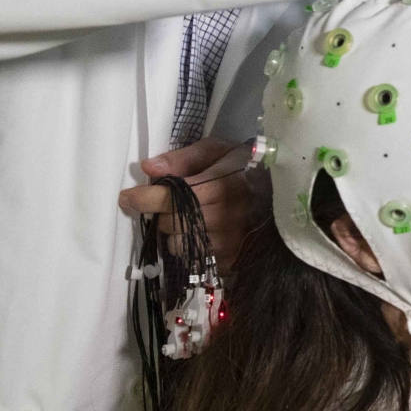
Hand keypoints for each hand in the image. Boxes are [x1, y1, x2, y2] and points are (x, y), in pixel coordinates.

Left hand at [117, 137, 268, 268]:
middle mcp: (227, 216)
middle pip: (172, 223)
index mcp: (223, 185)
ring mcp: (230, 241)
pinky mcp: (230, 259)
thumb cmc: (245, 167)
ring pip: (178, 245)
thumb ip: (183, 158)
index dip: (145, 198)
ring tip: (188, 217)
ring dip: (173, 232)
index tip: (126, 197)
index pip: (174, 196)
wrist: (284, 193)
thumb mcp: (218, 150)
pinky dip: (189, 247)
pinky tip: (201, 232)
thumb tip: (149, 168)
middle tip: (168, 202)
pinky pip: (193, 259)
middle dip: (162, 212)